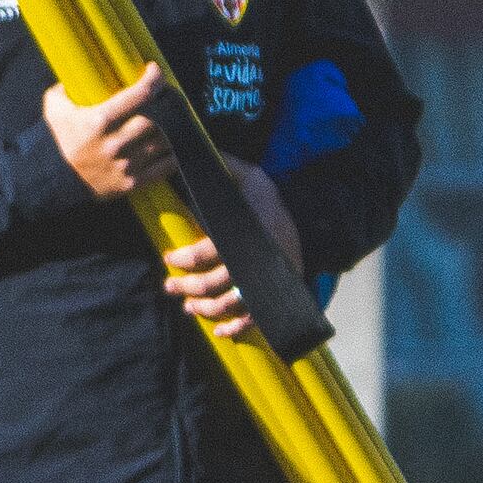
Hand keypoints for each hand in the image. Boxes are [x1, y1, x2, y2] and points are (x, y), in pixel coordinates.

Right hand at [41, 72, 173, 196]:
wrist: (45, 183)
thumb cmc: (51, 142)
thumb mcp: (53, 109)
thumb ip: (66, 88)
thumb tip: (77, 74)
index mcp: (98, 121)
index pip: (140, 94)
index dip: (154, 78)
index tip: (155, 72)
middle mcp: (114, 143)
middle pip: (157, 118)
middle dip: (168, 104)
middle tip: (169, 96)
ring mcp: (124, 165)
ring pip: (164, 142)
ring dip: (173, 129)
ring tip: (175, 119)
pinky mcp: (129, 184)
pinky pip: (163, 168)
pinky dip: (173, 156)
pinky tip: (174, 146)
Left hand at [162, 159, 301, 341]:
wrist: (313, 218)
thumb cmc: (269, 200)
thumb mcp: (249, 177)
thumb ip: (223, 167)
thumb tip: (192, 150)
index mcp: (245, 231)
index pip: (208, 251)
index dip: (184, 258)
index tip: (169, 257)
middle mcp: (256, 258)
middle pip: (215, 282)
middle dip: (187, 287)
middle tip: (169, 286)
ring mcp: (267, 278)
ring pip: (231, 303)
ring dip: (205, 309)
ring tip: (187, 307)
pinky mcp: (277, 293)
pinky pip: (256, 318)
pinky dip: (238, 328)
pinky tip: (221, 333)